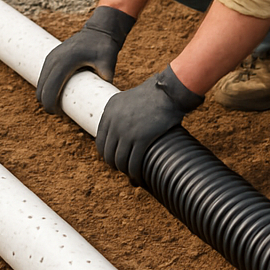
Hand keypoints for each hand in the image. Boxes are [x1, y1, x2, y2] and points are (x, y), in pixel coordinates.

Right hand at [36, 6, 135, 113]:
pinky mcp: (51, 57)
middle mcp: (53, 60)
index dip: (51, 107)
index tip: (61, 114)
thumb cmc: (104, 47)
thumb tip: (108, 99)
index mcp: (64, 63)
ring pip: (40, 84)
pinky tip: (59, 92)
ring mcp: (50, 58)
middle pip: (41, 90)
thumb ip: (107, 78)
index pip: (49, 91)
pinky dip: (47, 87)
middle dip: (48, 104)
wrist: (99, 30)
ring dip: (46, 96)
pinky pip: (44, 77)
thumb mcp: (108, 63)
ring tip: (62, 103)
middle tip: (62, 112)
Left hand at [97, 65, 203, 185]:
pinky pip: (133, 162)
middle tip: (122, 168)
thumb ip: (120, 113)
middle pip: (107, 152)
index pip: (100, 139)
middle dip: (114, 163)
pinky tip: (139, 178)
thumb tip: (119, 131)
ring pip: (119, 160)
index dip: (106, 152)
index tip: (113, 158)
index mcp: (109, 110)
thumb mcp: (129, 99)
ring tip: (131, 174)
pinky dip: (135, 174)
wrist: (169, 91)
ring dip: (124, 170)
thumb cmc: (154, 94)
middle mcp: (114, 121)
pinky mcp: (141, 139)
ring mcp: (127, 131)